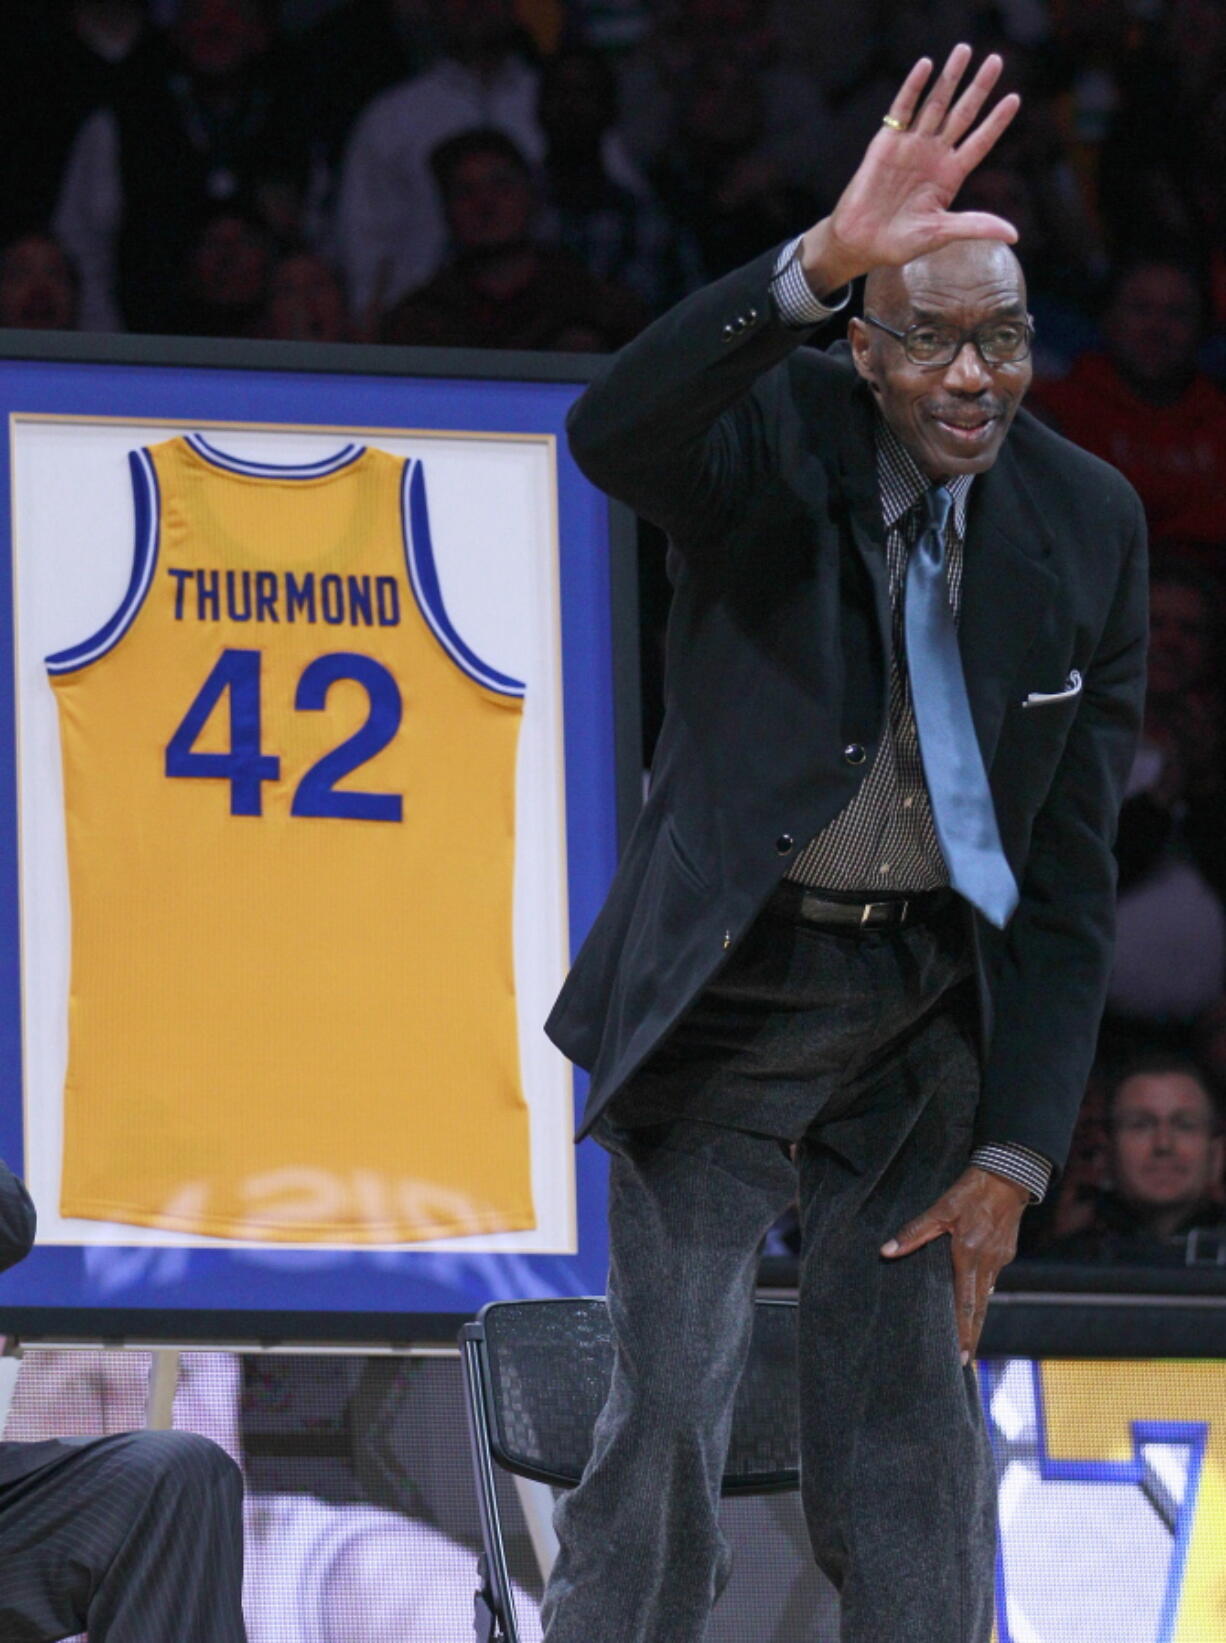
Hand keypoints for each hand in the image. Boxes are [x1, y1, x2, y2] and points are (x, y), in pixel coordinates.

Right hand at [801, 44, 1020, 291]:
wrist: (860, 242)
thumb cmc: (899, 243)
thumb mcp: (941, 233)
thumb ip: (975, 226)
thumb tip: (1014, 235)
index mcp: (950, 175)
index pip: (979, 142)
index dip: (996, 122)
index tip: (1014, 99)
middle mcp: (934, 155)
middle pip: (962, 114)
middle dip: (979, 88)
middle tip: (996, 60)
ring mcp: (911, 146)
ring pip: (936, 104)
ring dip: (950, 78)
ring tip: (964, 50)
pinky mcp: (887, 142)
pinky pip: (903, 109)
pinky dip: (913, 87)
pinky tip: (926, 65)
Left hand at [880, 1165, 1026, 1365]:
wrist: (1007, 1177)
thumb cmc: (970, 1192)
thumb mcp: (940, 1209)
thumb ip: (914, 1232)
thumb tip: (886, 1251)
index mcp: (969, 1256)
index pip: (965, 1304)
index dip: (963, 1332)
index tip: (961, 1357)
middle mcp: (987, 1264)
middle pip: (979, 1310)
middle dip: (972, 1336)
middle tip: (965, 1362)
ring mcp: (999, 1260)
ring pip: (985, 1295)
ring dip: (976, 1317)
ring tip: (965, 1338)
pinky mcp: (1005, 1254)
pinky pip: (990, 1279)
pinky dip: (981, 1294)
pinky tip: (972, 1300)